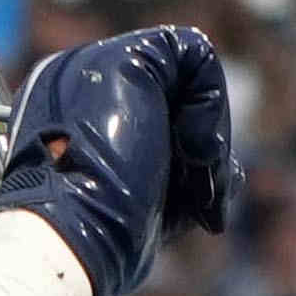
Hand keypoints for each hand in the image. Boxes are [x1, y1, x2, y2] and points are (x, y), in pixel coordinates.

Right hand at [0, 24, 239, 295]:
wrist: (71, 241)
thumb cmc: (98, 239)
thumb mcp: (145, 206)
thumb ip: (178, 179)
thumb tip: (229, 174)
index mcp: (67, 117)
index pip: (148, 116)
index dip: (182, 157)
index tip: (190, 205)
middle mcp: (74, 83)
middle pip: (169, 96)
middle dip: (199, 149)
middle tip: (203, 198)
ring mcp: (94, 65)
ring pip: (185, 75)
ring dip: (208, 134)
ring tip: (201, 185)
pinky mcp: (125, 60)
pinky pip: (194, 54)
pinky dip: (211, 103)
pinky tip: (197, 151)